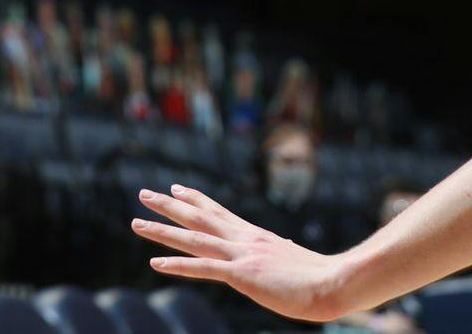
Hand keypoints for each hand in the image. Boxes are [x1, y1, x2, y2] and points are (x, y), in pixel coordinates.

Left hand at [133, 185, 351, 322]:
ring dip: (161, 230)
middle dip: (168, 205)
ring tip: (136, 223)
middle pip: (198, 217)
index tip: (176, 188)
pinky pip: (202, 268)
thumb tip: (272, 259)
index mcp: (254, 235)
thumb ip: (274, 257)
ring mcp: (240, 255)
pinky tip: (155, 262)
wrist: (334, 283)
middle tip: (144, 194)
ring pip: (192, 238)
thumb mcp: (290, 261)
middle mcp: (243, 239)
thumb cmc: (319, 277)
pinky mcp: (242, 274)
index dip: (195, 199)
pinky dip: (177, 264)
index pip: (218, 211)